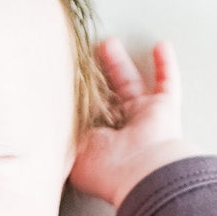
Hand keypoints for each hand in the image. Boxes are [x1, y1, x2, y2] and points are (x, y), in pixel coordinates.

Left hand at [69, 38, 205, 207]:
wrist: (139, 172)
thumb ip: (60, 127)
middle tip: (83, 56)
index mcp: (97, 145)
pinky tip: (161, 45)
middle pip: (106, 96)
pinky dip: (166, 64)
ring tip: (109, 43)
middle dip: (95, 76)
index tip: (61, 77)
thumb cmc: (104, 168)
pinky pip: (168, 83)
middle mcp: (121, 132)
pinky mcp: (164, 110)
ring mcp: (144, 120)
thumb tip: (47, 111)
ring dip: (120, 63)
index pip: (84, 115)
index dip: (75, 97)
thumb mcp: (69, 147)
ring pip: (131, 84)